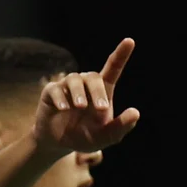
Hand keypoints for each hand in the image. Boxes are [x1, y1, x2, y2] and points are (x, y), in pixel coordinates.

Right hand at [32, 38, 139, 153]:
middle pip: (93, 77)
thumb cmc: (84, 137)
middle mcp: (85, 85)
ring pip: (74, 79)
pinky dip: (60, 98)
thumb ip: (120, 127)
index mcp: (102, 91)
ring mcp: (66, 87)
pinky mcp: (50, 93)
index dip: (121, 55)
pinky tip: (64, 108)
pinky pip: (55, 89)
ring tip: (80, 107)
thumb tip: (136, 112)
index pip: (112, 69)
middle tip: (101, 109)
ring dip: (78, 92)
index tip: (129, 41)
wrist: (58, 145)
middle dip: (97, 92)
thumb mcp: (105, 137)